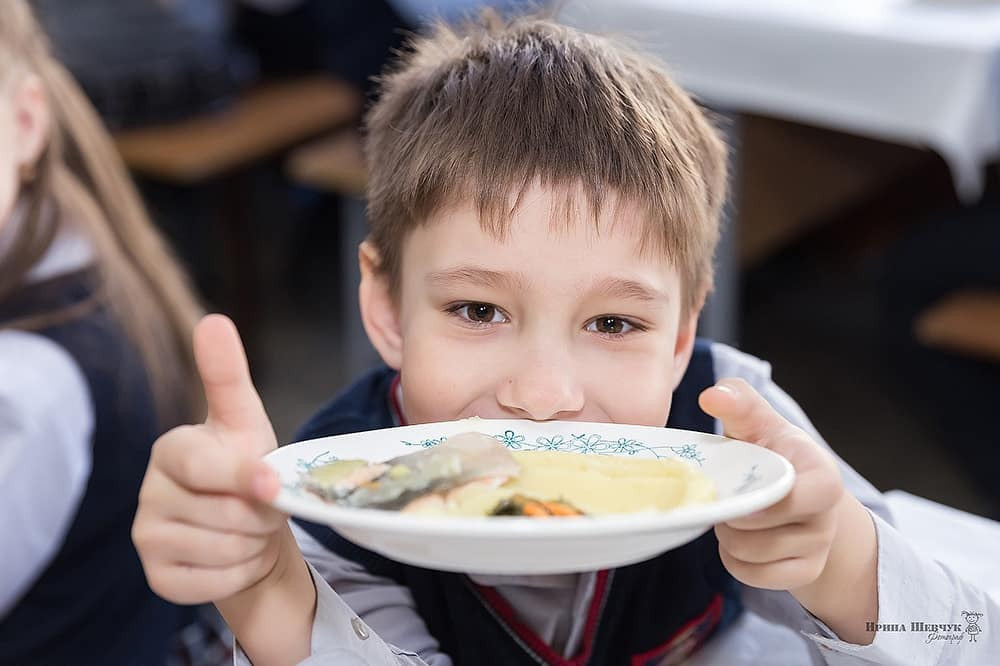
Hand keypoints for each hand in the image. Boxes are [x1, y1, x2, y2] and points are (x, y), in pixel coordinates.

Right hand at [132, 314, 287, 603]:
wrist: (250, 529)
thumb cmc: (249, 469)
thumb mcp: (245, 421)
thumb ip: (228, 376)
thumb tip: (213, 321)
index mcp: (172, 449)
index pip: (205, 466)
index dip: (245, 477)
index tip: (273, 484)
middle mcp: (149, 491)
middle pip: (226, 514)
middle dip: (262, 515)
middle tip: (264, 505)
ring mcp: (146, 536)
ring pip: (224, 550)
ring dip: (256, 544)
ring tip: (251, 528)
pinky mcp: (157, 576)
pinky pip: (214, 583)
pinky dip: (240, 573)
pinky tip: (237, 556)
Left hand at [698, 378, 877, 642]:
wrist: (797, 488)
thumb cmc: (772, 449)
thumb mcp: (758, 422)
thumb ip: (738, 402)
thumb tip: (712, 396)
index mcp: (824, 478)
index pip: (797, 500)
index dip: (758, 502)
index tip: (736, 488)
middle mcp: (827, 518)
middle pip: (761, 535)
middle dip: (730, 518)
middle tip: (725, 497)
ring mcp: (819, 550)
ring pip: (751, 557)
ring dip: (727, 537)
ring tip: (731, 513)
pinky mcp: (804, 574)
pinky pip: (752, 577)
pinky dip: (733, 560)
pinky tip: (736, 537)